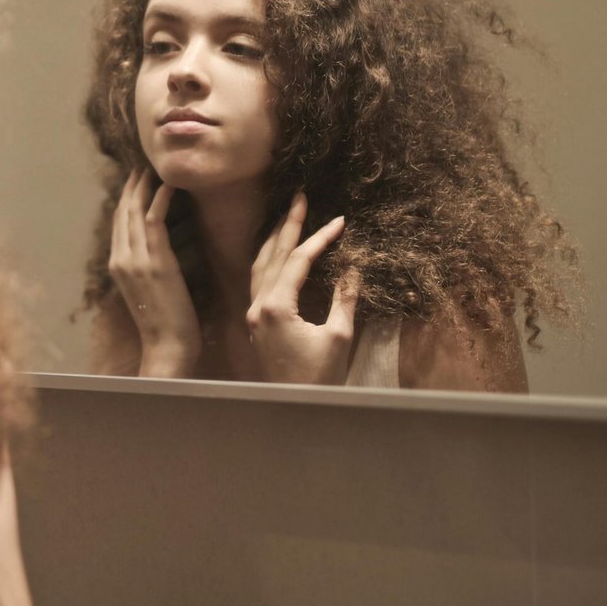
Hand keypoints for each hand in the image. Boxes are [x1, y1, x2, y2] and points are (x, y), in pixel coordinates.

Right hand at [109, 169, 201, 377]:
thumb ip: (146, 267)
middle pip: (122, 213)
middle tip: (142, 167)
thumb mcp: (147, 290)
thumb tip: (157, 249)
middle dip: (131, 188)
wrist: (167, 345)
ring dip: (144, 187)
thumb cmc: (164, 323)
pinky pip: (154, 221)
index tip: (135, 181)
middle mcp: (120, 259)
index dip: (126, 200)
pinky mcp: (155, 261)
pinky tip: (168, 186)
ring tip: (154, 170)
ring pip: (135, 212)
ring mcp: (135, 260)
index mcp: (117, 266)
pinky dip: (160, 200)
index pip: (118, 223)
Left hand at [247, 192, 360, 385]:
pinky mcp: (257, 322)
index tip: (340, 221)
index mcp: (275, 308)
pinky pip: (259, 280)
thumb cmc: (318, 378)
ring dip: (275, 240)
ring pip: (260, 266)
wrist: (294, 408)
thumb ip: (344, 298)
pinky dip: (269, 260)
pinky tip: (277, 252)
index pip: (297, 261)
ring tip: (289, 217)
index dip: (319, 238)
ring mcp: (254, 314)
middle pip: (272, 256)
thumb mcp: (338, 337)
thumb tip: (352, 266)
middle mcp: (258, 306)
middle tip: (300, 197)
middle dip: (288, 225)